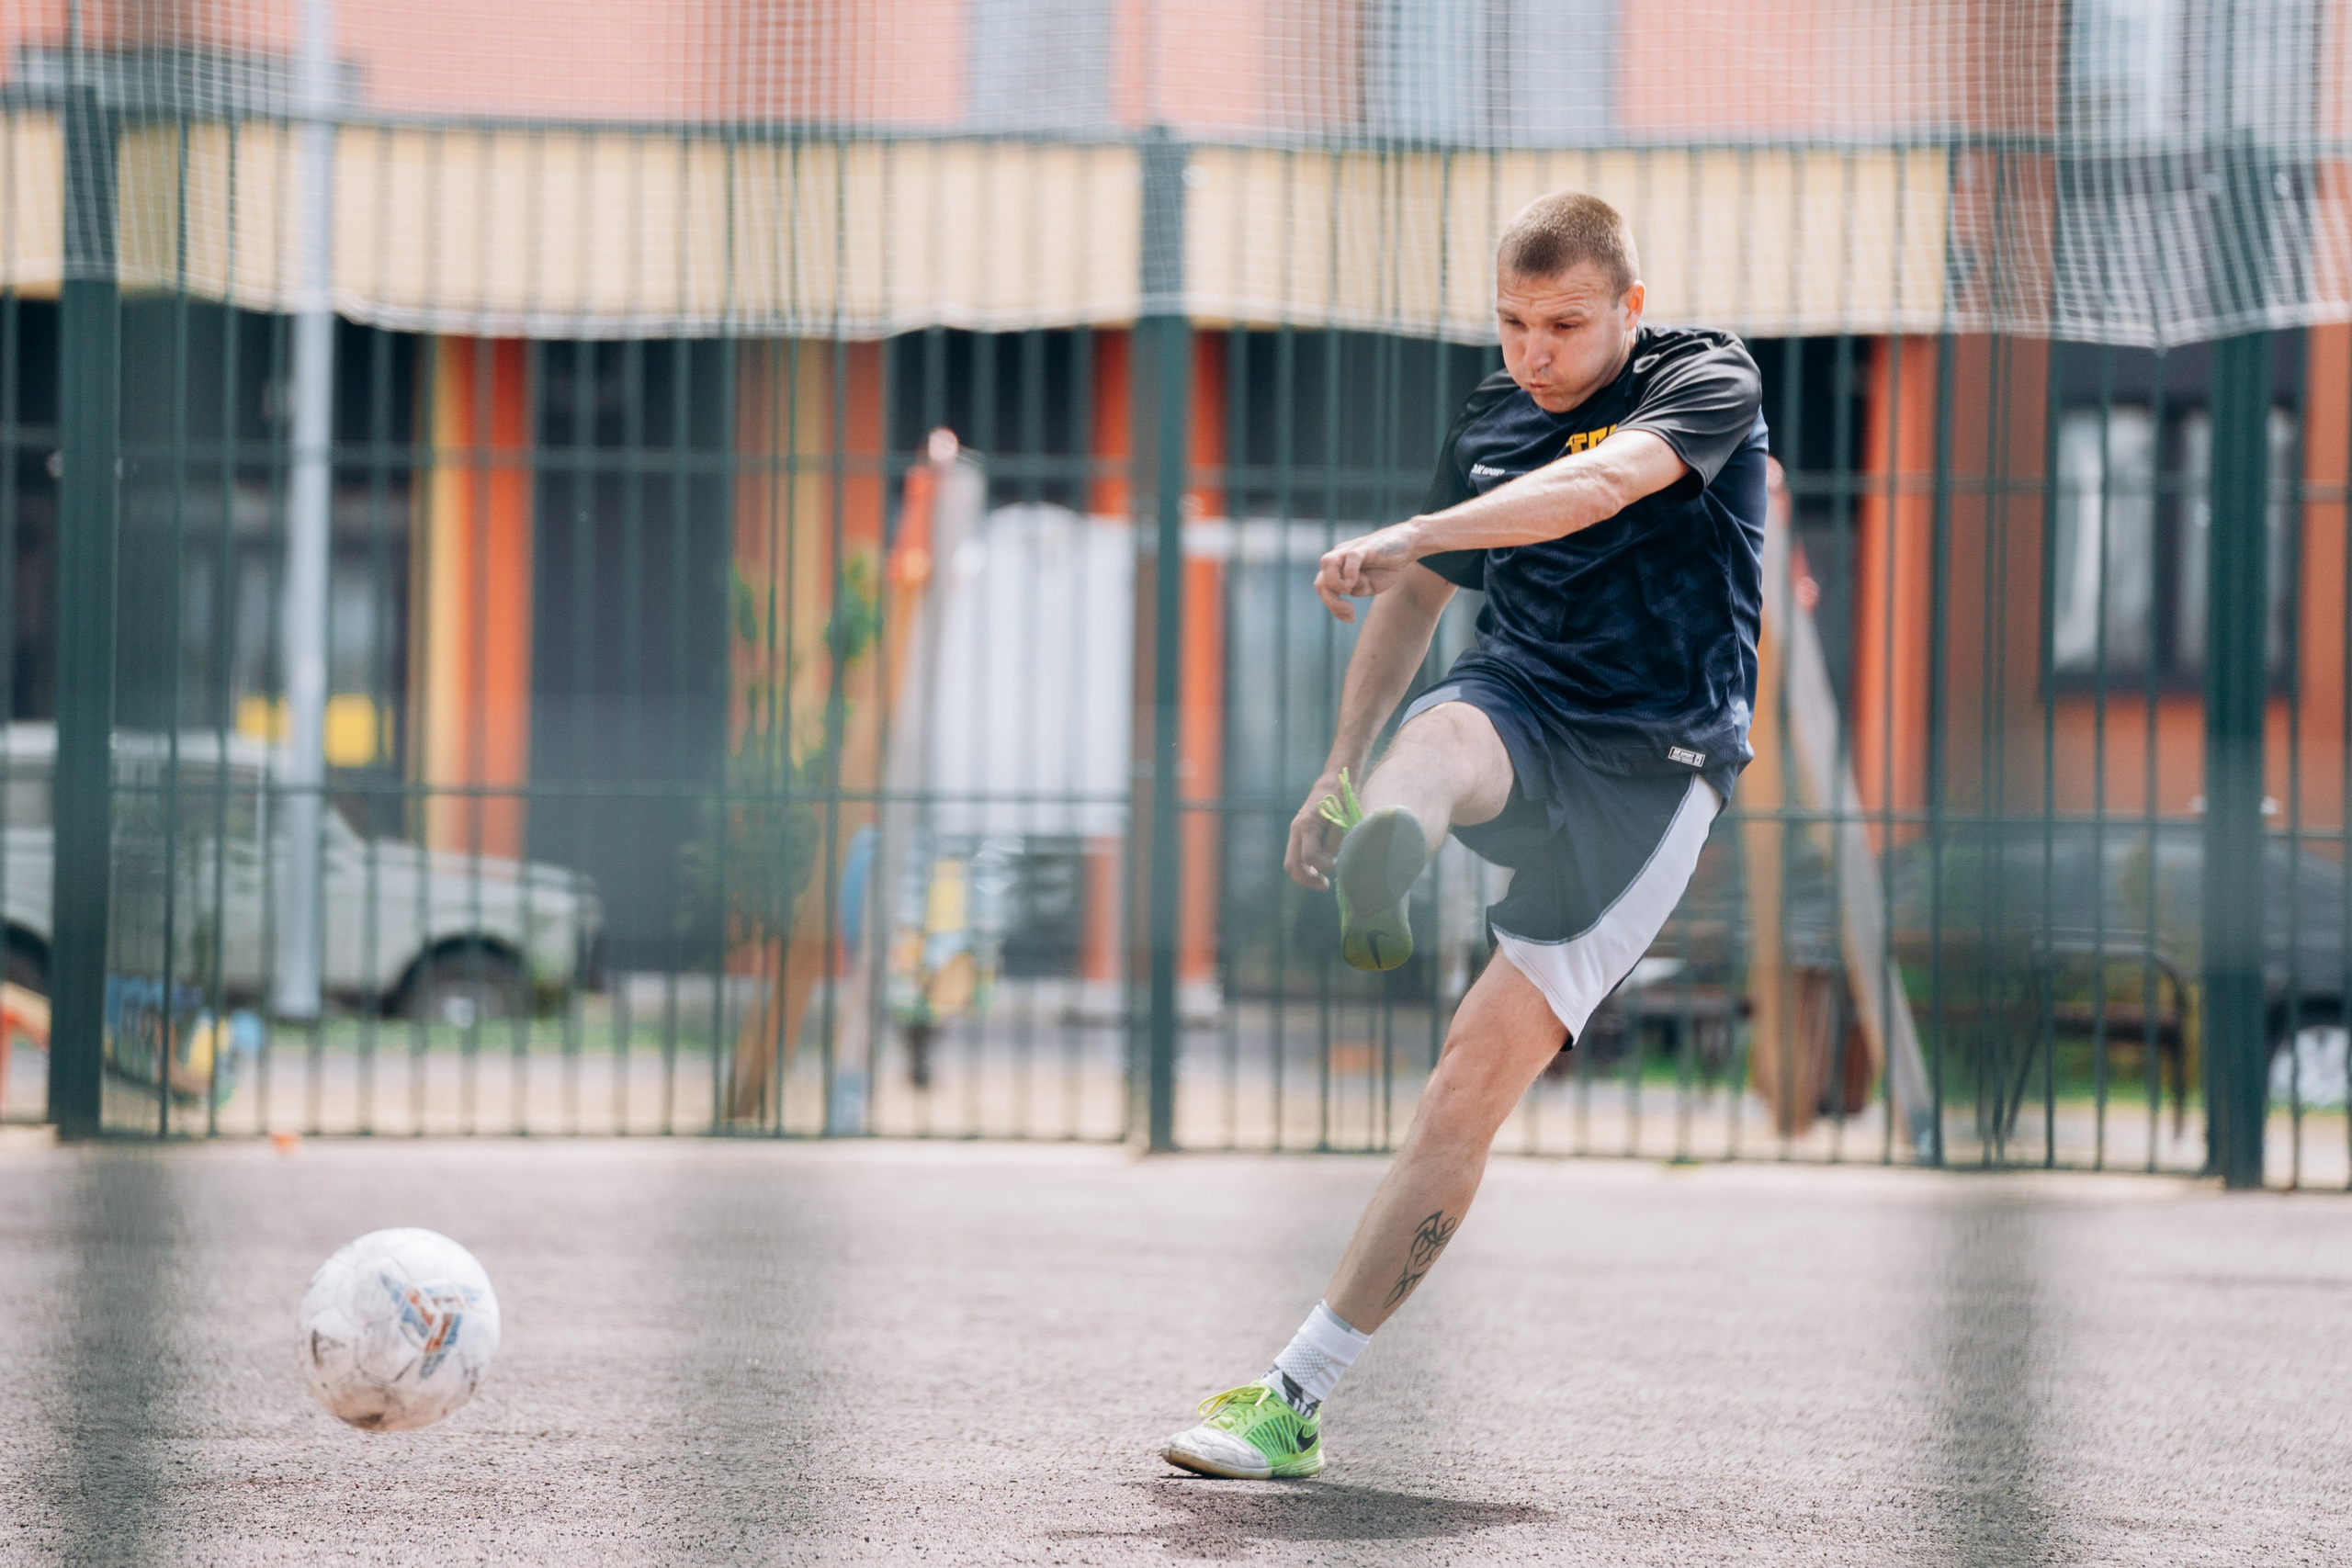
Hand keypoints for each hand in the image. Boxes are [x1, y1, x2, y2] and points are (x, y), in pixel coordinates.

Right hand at [1285, 771, 1356, 890]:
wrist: (1332, 783)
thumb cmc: (1341, 800)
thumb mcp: (1343, 820)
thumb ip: (1334, 840)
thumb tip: (1329, 862)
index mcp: (1307, 824)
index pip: (1309, 857)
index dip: (1323, 866)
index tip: (1336, 864)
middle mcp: (1296, 829)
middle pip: (1292, 865)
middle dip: (1307, 879)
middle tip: (1324, 886)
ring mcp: (1295, 832)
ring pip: (1291, 863)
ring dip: (1305, 875)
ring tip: (1321, 881)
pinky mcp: (1298, 835)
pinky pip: (1296, 857)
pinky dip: (1305, 868)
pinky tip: (1318, 871)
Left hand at [1314, 521, 1421, 621]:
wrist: (1406, 547)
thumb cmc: (1386, 566)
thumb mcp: (1370, 585)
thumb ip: (1356, 589)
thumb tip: (1346, 590)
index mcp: (1337, 569)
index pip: (1323, 589)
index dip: (1333, 607)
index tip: (1351, 619)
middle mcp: (1339, 558)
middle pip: (1321, 581)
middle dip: (1332, 602)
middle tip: (1351, 611)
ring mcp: (1349, 550)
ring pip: (1327, 563)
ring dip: (1334, 584)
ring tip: (1349, 592)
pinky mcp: (1364, 547)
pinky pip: (1350, 556)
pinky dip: (1349, 572)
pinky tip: (1356, 582)